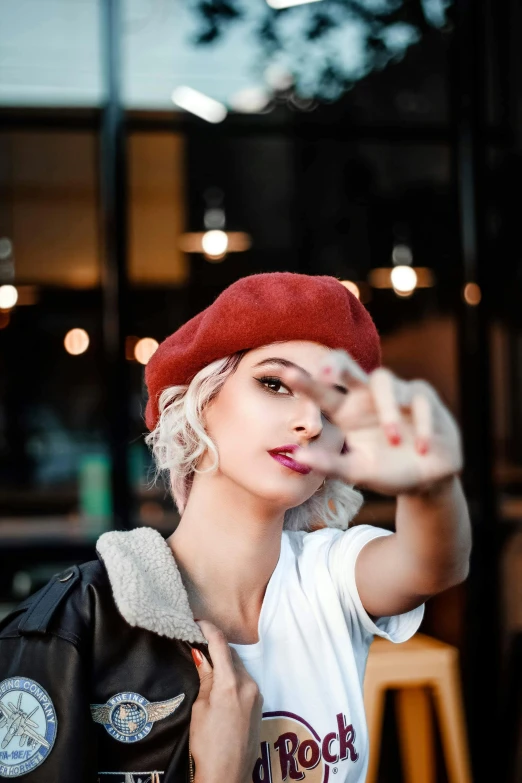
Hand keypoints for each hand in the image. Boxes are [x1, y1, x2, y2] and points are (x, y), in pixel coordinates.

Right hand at [190, 620, 262, 782]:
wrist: (228, 775)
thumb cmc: (207, 745)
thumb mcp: (200, 708)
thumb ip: (205, 678)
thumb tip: (201, 654)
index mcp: (231, 683)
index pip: (220, 644)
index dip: (208, 629)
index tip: (197, 622)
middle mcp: (249, 684)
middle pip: (231, 654)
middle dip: (215, 646)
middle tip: (198, 642)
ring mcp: (257, 694)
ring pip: (239, 667)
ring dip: (225, 662)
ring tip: (207, 662)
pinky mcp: (259, 705)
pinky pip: (245, 681)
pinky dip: (233, 676)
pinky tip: (221, 683)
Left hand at [279, 350, 462, 496]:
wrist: (427, 480)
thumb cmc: (387, 471)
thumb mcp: (357, 471)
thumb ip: (329, 464)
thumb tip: (297, 456)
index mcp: (346, 411)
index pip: (322, 391)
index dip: (305, 381)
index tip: (283, 372)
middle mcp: (367, 397)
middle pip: (350, 367)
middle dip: (338, 364)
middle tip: (328, 371)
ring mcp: (396, 393)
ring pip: (386, 383)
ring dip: (388, 410)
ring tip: (394, 439)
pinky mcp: (424, 398)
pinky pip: (420, 400)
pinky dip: (421, 425)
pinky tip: (423, 448)